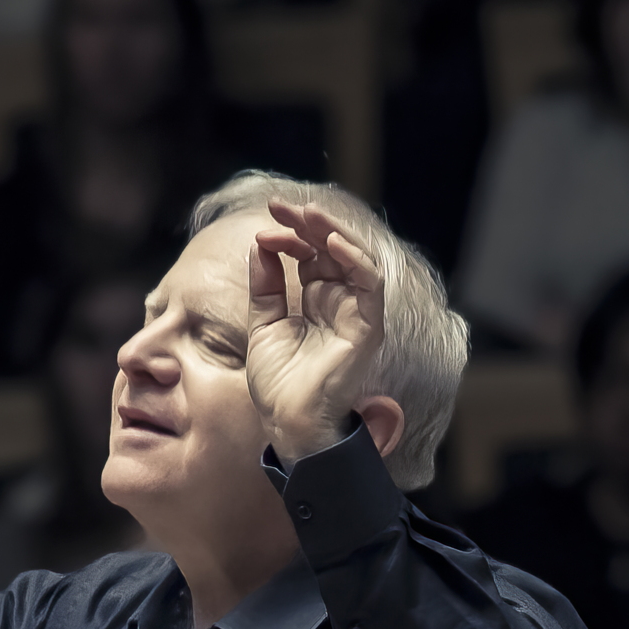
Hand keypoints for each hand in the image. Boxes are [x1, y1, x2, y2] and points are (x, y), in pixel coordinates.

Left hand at [246, 200, 383, 464]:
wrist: (288, 422)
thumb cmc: (278, 382)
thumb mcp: (263, 325)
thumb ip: (264, 287)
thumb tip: (260, 245)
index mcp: (316, 300)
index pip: (307, 254)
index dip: (289, 235)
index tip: (264, 225)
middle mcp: (339, 302)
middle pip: (330, 250)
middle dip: (307, 224)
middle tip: (282, 207)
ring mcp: (355, 313)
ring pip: (353, 259)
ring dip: (331, 232)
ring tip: (307, 215)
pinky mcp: (366, 327)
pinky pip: (369, 285)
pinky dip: (353, 260)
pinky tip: (330, 244)